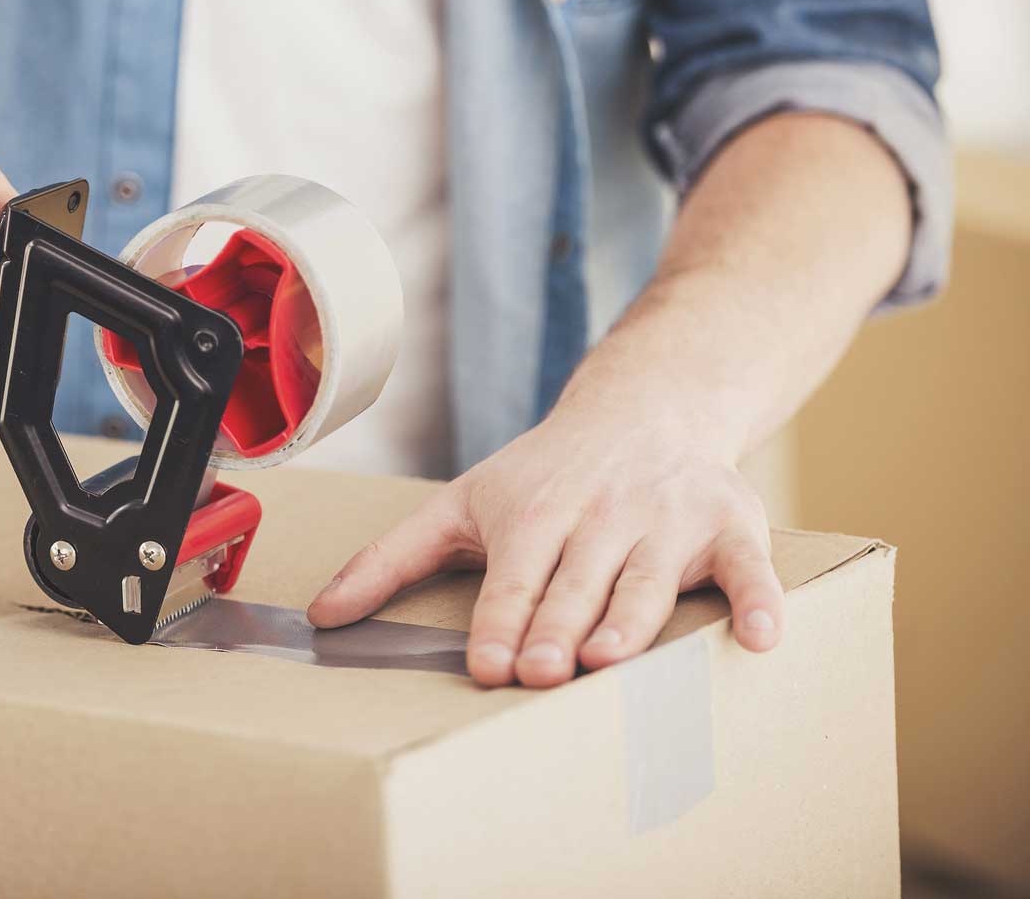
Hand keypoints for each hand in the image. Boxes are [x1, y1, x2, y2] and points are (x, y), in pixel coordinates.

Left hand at [306, 399, 784, 687]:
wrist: (641, 408)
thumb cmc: (541, 475)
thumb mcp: (461, 504)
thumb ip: (391, 559)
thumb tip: (319, 614)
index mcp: (533, 513)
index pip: (512, 578)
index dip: (500, 621)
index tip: (486, 663)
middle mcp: (599, 515)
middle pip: (576, 584)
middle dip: (558, 628)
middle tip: (542, 673)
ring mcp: (666, 518)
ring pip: (649, 578)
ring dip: (633, 618)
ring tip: (613, 657)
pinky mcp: (728, 523)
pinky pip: (747, 566)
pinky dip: (760, 598)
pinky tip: (761, 637)